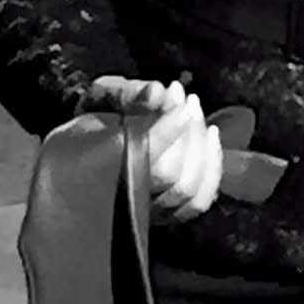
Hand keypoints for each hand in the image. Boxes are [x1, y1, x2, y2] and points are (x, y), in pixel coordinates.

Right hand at [85, 76, 222, 221]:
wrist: (91, 141)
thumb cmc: (100, 114)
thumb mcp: (104, 94)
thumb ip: (127, 93)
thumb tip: (157, 92)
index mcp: (104, 166)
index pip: (143, 156)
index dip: (168, 127)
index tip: (178, 96)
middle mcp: (128, 194)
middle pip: (170, 173)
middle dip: (187, 131)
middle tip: (188, 100)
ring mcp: (150, 207)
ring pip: (188, 189)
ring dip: (201, 145)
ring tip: (195, 112)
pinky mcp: (169, 210)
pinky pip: (199, 201)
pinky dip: (212, 170)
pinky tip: (211, 137)